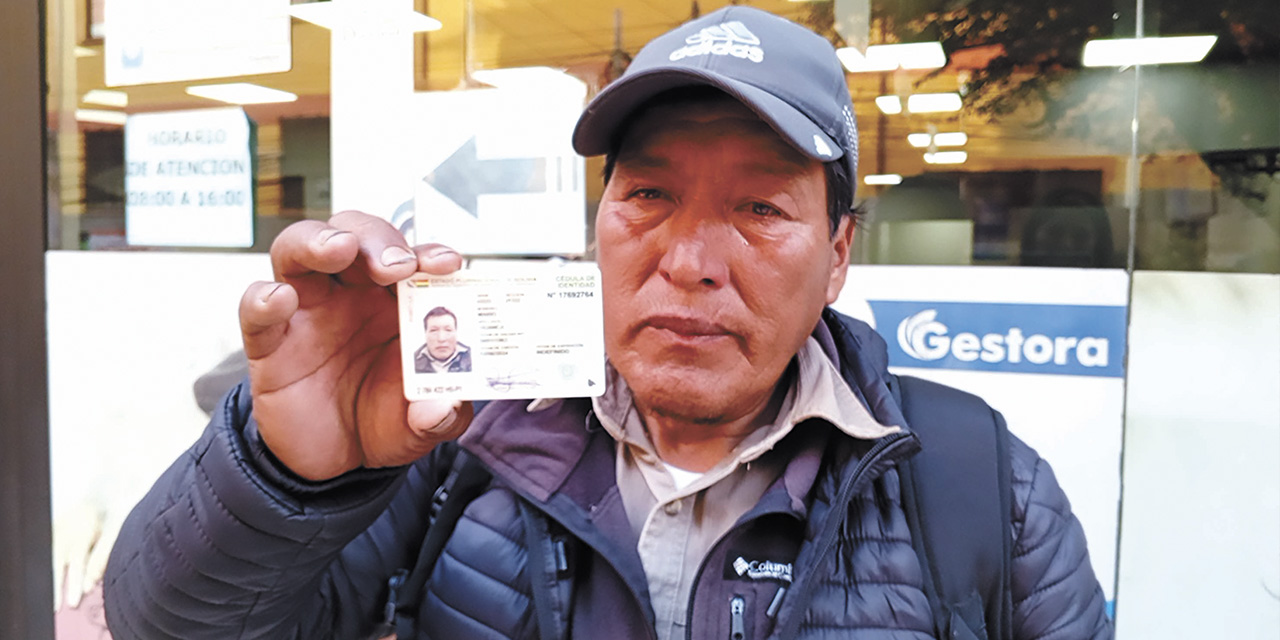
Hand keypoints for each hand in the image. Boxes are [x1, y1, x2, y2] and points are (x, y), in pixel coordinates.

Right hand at [239, 211, 472, 480]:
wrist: (337, 460)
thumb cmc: (384, 421)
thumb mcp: (422, 427)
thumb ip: (439, 417)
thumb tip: (446, 409)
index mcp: (397, 300)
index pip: (410, 258)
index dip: (428, 253)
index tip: (448, 263)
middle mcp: (350, 294)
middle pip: (355, 235)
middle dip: (378, 239)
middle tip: (397, 264)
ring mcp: (306, 312)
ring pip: (298, 249)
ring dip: (319, 240)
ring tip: (340, 247)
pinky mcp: (269, 343)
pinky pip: (255, 309)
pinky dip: (263, 298)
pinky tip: (280, 299)